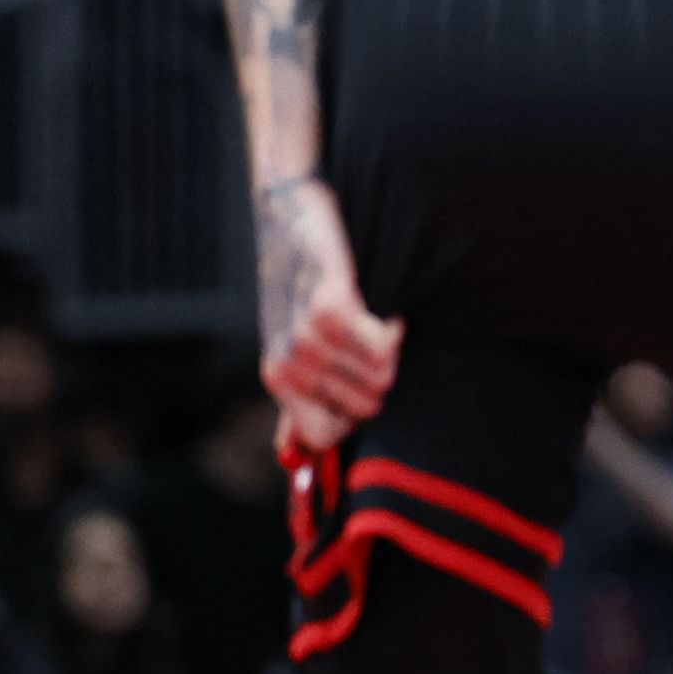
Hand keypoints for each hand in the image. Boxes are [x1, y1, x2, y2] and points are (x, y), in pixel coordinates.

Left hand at [255, 173, 401, 452]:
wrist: (290, 219)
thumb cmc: (300, 288)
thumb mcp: (293, 348)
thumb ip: (299, 404)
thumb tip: (292, 454)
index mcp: (279, 380)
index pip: (326, 438)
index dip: (353, 417)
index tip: (356, 383)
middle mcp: (288, 365)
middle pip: (367, 407)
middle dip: (378, 377)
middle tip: (364, 340)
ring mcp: (306, 338)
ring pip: (381, 377)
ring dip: (389, 349)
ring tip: (371, 319)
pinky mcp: (329, 308)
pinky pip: (383, 346)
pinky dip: (393, 328)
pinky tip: (381, 308)